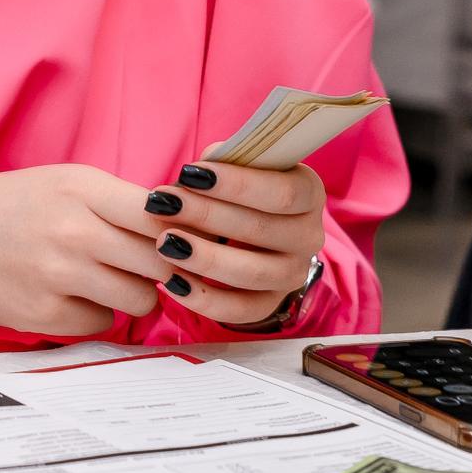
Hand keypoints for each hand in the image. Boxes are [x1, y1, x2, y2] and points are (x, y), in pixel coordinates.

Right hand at [0, 166, 169, 340]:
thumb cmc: (5, 209)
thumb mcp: (60, 183)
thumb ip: (116, 200)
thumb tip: (183, 224)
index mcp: (81, 188)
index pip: (164, 214)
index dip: (181, 230)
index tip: (178, 238)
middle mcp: (74, 230)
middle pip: (161, 261)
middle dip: (160, 267)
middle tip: (140, 264)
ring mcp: (60, 275)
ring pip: (142, 298)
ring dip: (133, 294)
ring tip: (105, 280)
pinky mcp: (46, 315)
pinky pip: (103, 323)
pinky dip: (95, 314)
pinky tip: (69, 297)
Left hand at [147, 161, 326, 327]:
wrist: (246, 228)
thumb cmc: (237, 188)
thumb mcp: (236, 166)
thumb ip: (221, 162)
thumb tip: (195, 174)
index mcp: (308, 193)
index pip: (283, 192)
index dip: (236, 184)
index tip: (189, 174)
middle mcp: (309, 236)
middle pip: (261, 230)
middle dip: (206, 216)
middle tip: (162, 204)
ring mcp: (293, 273)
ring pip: (252, 273)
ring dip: (204, 258)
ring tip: (164, 243)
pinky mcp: (271, 303)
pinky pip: (241, 310)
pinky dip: (204, 300)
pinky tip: (171, 282)